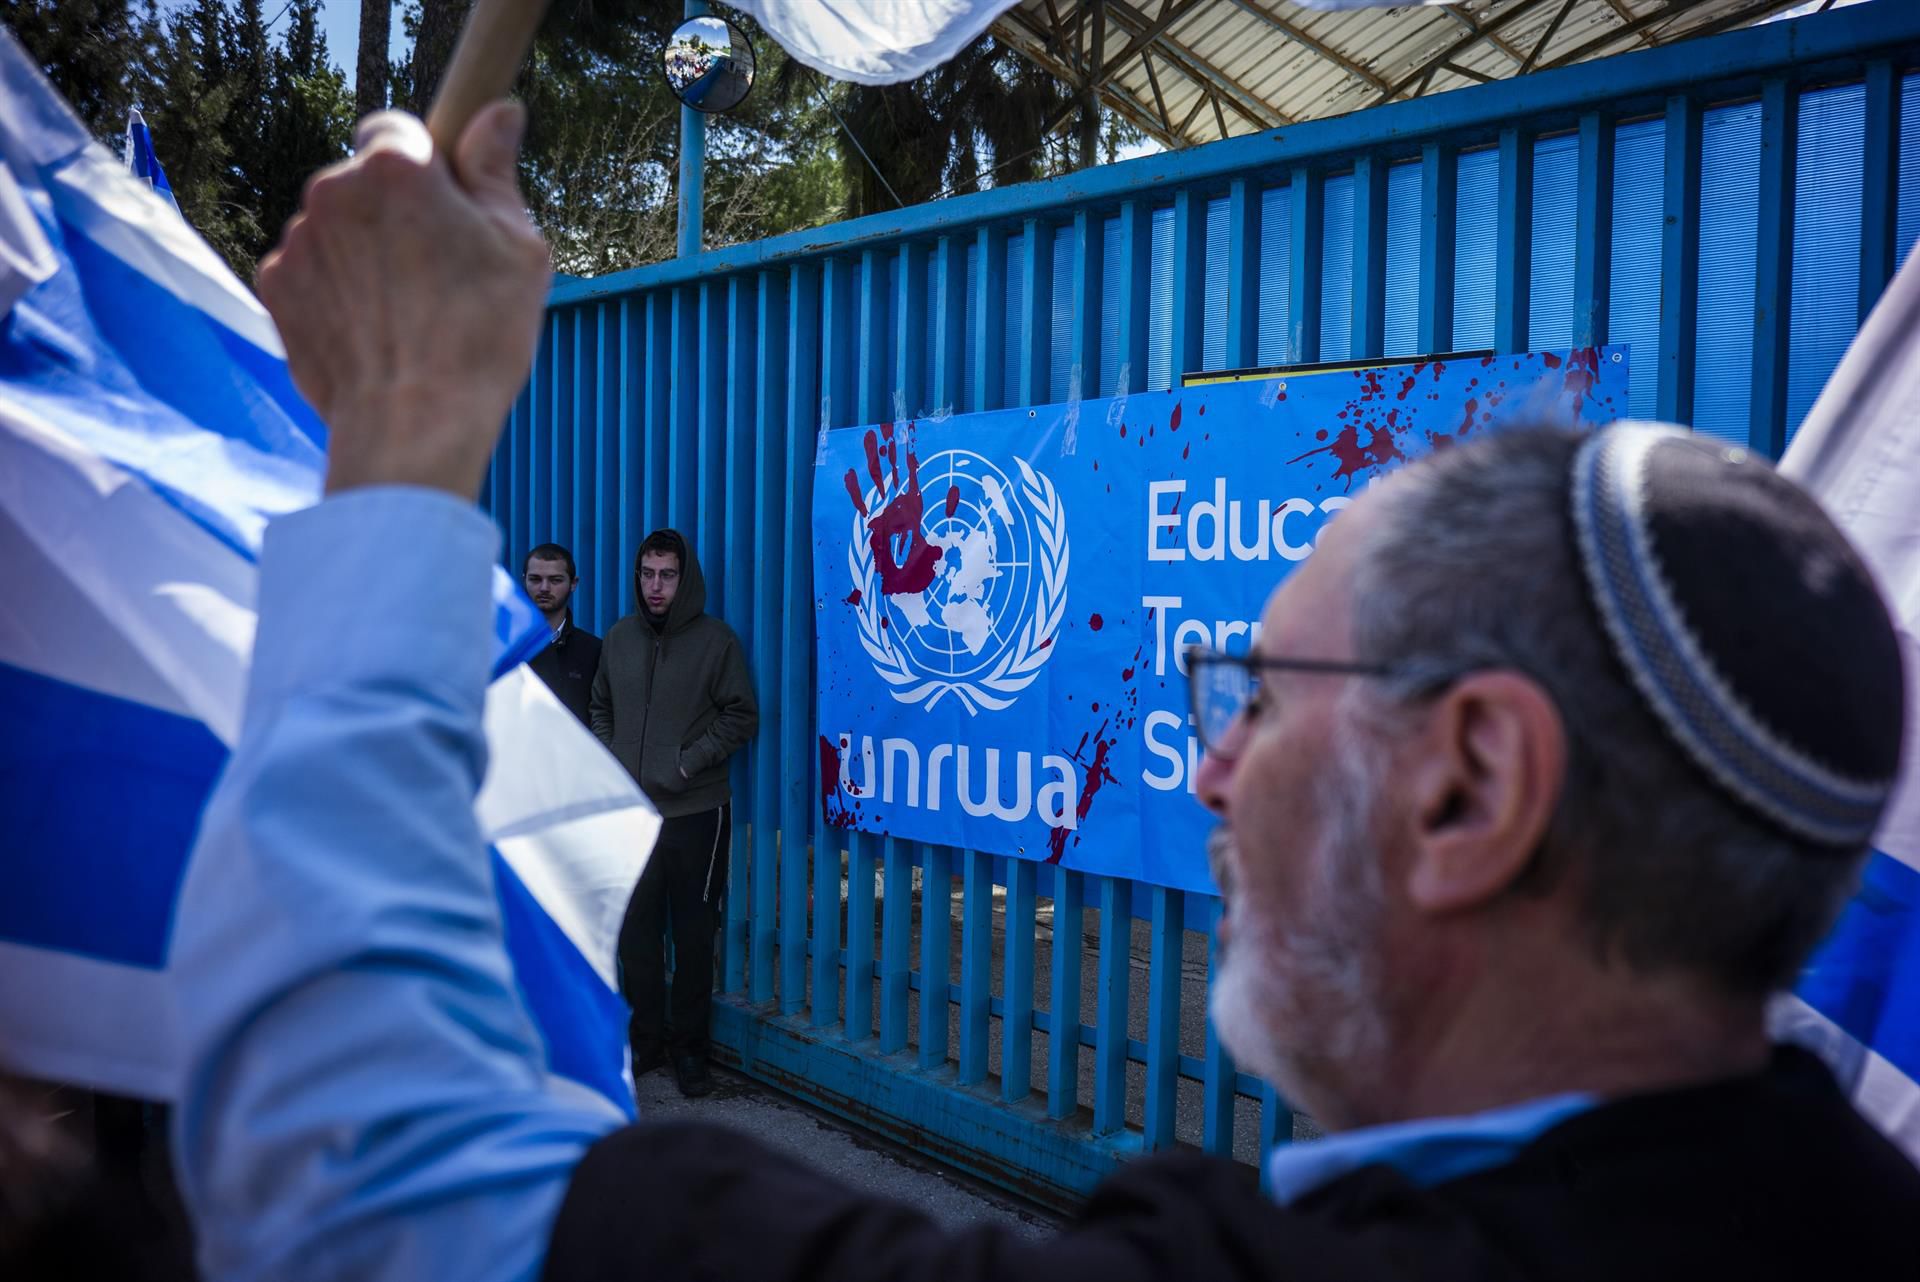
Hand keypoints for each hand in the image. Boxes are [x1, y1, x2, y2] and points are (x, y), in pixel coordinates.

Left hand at [256, 102, 549, 499]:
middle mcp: (333, 189)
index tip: (446, 200)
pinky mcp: (274, 285)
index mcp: (396, 169)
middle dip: (394, 212)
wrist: (412, 425)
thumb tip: (497, 113)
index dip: (424, 164)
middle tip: (438, 269)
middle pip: (363, 181)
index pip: (397, 129)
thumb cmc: (478, 337)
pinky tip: (373, 329)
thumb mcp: (518, 248)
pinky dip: (336, 289)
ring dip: (364, 251)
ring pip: (336, 226)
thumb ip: (496, 171)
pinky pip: (311, 269)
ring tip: (407, 312)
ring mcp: (297, 238)